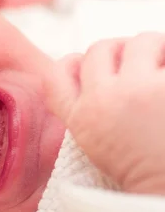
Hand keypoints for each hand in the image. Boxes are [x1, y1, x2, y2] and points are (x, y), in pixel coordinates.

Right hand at [47, 33, 164, 195]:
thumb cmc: (143, 171)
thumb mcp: (97, 145)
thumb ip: (89, 111)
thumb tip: (94, 72)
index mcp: (81, 119)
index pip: (56, 75)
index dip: (72, 63)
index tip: (88, 65)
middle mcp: (103, 100)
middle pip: (99, 50)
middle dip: (120, 52)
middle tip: (140, 66)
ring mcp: (139, 90)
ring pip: (139, 41)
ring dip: (154, 49)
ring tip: (163, 69)